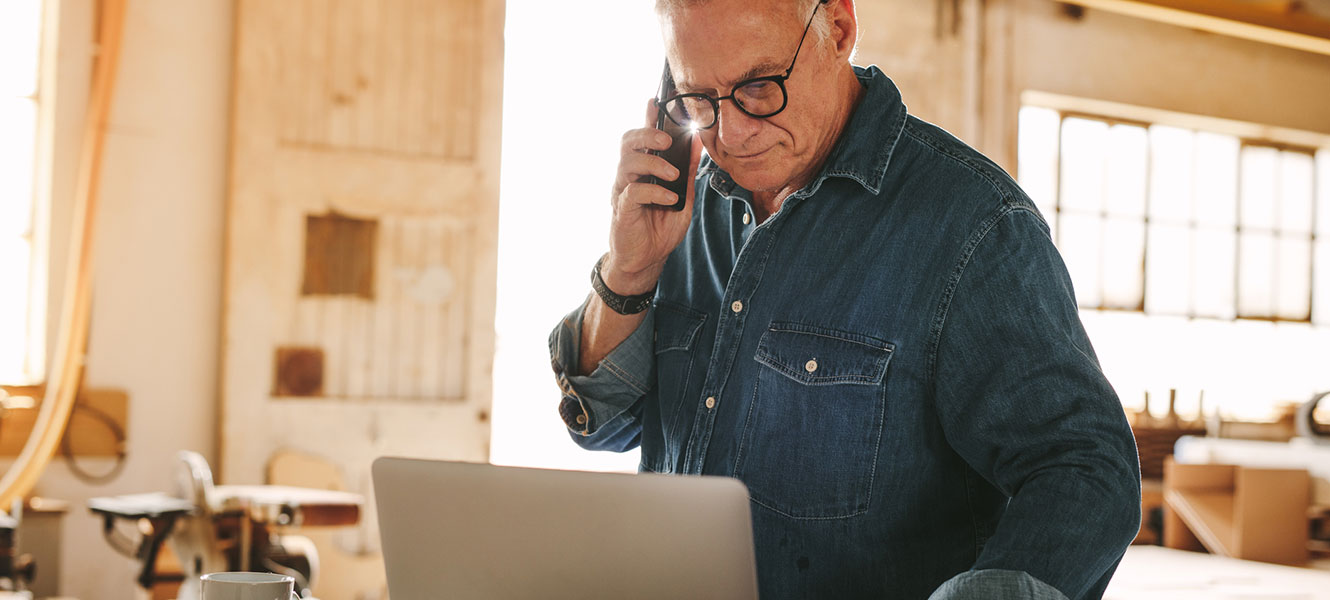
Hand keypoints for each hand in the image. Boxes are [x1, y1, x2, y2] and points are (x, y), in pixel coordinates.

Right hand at [603, 98, 702, 294]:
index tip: (657, 99)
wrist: (646, 260)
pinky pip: (634, 191)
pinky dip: (654, 192)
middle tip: (666, 140)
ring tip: (672, 174)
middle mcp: (629, 175)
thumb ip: (687, 170)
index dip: (648, 116)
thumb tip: (698, 142)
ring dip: (653, 163)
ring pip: (628, 162)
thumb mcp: (683, 196)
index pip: (643, 136)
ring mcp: (622, 191)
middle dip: (647, 135)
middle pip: (628, 142)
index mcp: (644, 169)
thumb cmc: (660, 227)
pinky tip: (669, 199)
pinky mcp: (622, 209)